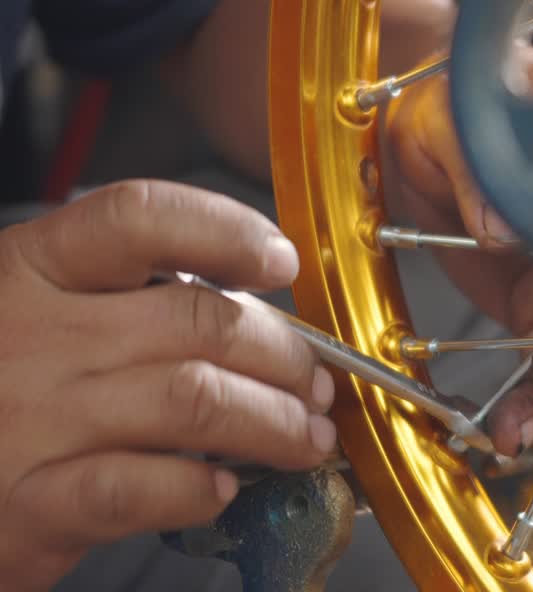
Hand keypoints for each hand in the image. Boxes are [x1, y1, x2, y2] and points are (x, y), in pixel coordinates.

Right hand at [0, 181, 336, 590]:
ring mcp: (27, 419)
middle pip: (199, 319)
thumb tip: (254, 313)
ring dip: (273, 422)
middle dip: (286, 354)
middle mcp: (29, 335)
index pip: (140, 216)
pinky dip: (198, 487)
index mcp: (30, 269)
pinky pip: (140, 486)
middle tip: (316, 385)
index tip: (280, 263)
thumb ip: (123, 303)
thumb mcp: (34, 318)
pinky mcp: (27, 505)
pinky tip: (220, 489)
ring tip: (303, 441)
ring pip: (195, 399)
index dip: (226, 229)